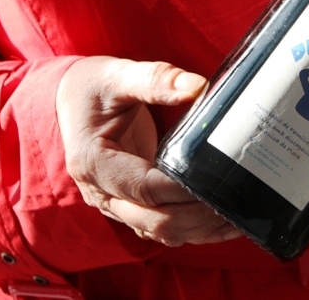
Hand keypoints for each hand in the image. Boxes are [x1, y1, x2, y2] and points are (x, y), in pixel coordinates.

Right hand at [56, 56, 241, 246]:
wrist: (70, 100)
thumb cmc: (92, 87)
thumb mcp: (118, 76)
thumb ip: (156, 80)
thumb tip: (198, 86)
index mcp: (94, 163)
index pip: (146, 188)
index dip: (184, 189)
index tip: (218, 180)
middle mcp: (101, 193)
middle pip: (155, 220)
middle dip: (199, 216)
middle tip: (238, 202)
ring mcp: (116, 205)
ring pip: (161, 232)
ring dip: (200, 229)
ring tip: (238, 216)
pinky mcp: (132, 206)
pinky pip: (163, 228)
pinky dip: (193, 229)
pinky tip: (223, 222)